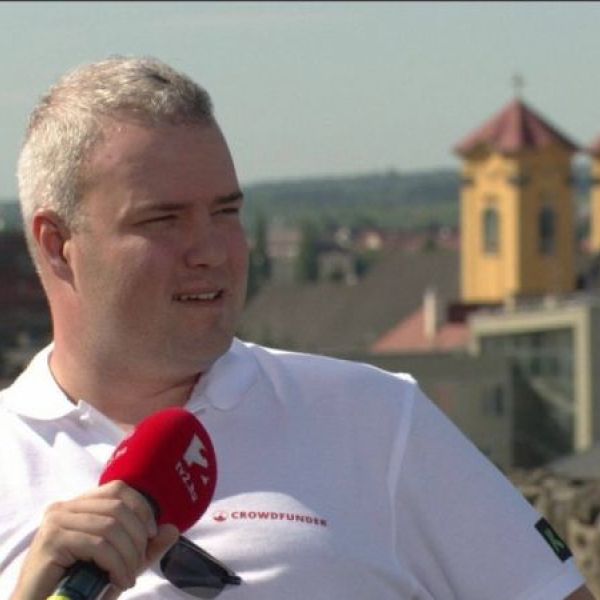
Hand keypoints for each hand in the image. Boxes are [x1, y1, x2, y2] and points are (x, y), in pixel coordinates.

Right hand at [10, 480, 178, 599]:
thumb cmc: (79, 588)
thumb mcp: (120, 563)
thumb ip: (145, 548)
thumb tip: (173, 529)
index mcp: (79, 506)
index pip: (119, 489)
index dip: (141, 509)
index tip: (151, 536)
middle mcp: (64, 507)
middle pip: (118, 507)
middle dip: (137, 538)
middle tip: (138, 566)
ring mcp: (55, 521)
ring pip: (110, 527)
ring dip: (128, 556)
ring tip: (128, 578)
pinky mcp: (51, 540)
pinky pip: (98, 545)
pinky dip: (116, 564)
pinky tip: (119, 581)